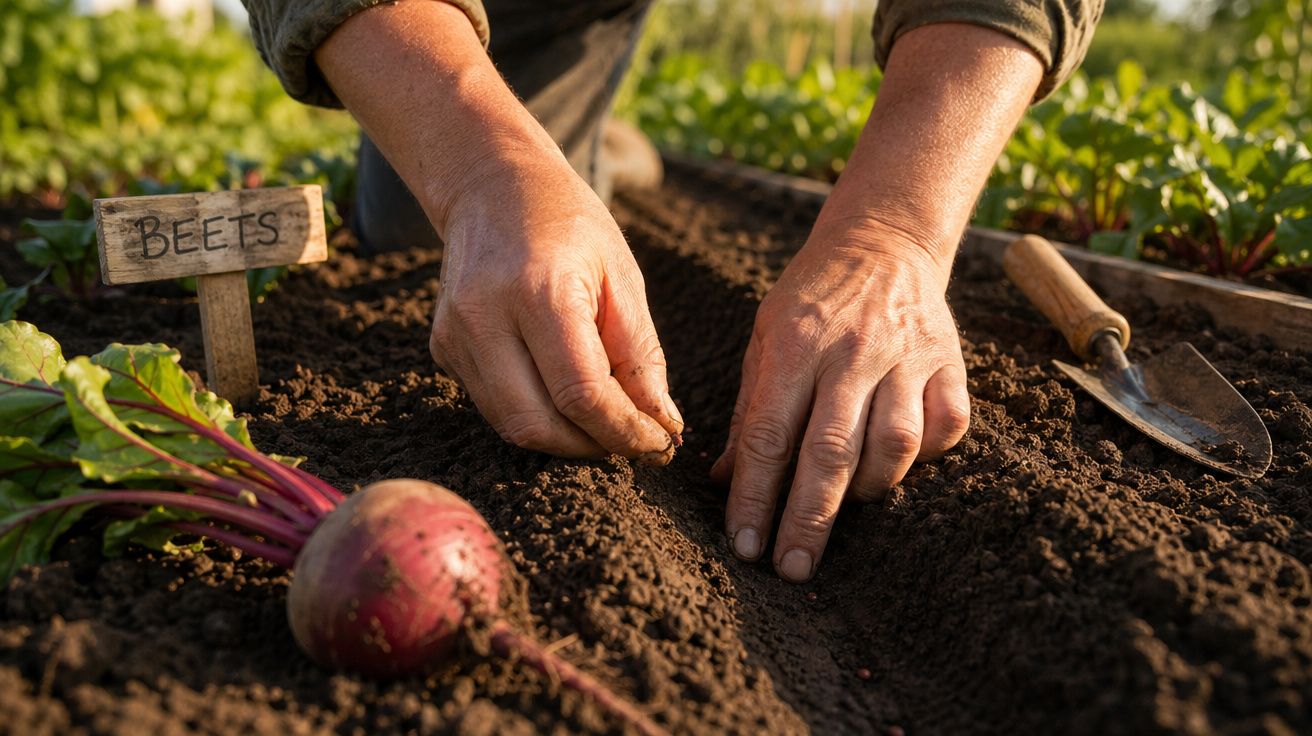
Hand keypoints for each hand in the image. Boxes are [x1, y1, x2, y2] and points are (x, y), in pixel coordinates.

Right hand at [430, 154, 682, 462]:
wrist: (491, 185)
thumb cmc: (569, 226)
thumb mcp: (622, 277)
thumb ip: (641, 355)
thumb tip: (662, 425)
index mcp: (537, 292)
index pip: (581, 393)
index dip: (624, 431)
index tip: (659, 443)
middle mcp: (484, 318)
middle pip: (537, 425)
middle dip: (593, 447)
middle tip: (634, 442)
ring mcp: (454, 336)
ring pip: (512, 426)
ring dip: (566, 439)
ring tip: (605, 422)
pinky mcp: (442, 349)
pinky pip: (494, 406)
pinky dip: (537, 414)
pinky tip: (564, 392)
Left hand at [711, 218, 969, 581]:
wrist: (883, 240)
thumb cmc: (811, 299)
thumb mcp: (762, 338)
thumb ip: (747, 410)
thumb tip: (724, 480)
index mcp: (794, 343)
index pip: (769, 435)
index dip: (756, 496)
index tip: (745, 545)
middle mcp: (852, 351)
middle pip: (830, 451)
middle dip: (808, 519)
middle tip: (791, 569)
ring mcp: (906, 356)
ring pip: (894, 445)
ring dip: (868, 488)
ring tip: (846, 505)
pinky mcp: (949, 361)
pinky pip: (946, 427)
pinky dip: (925, 457)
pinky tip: (899, 463)